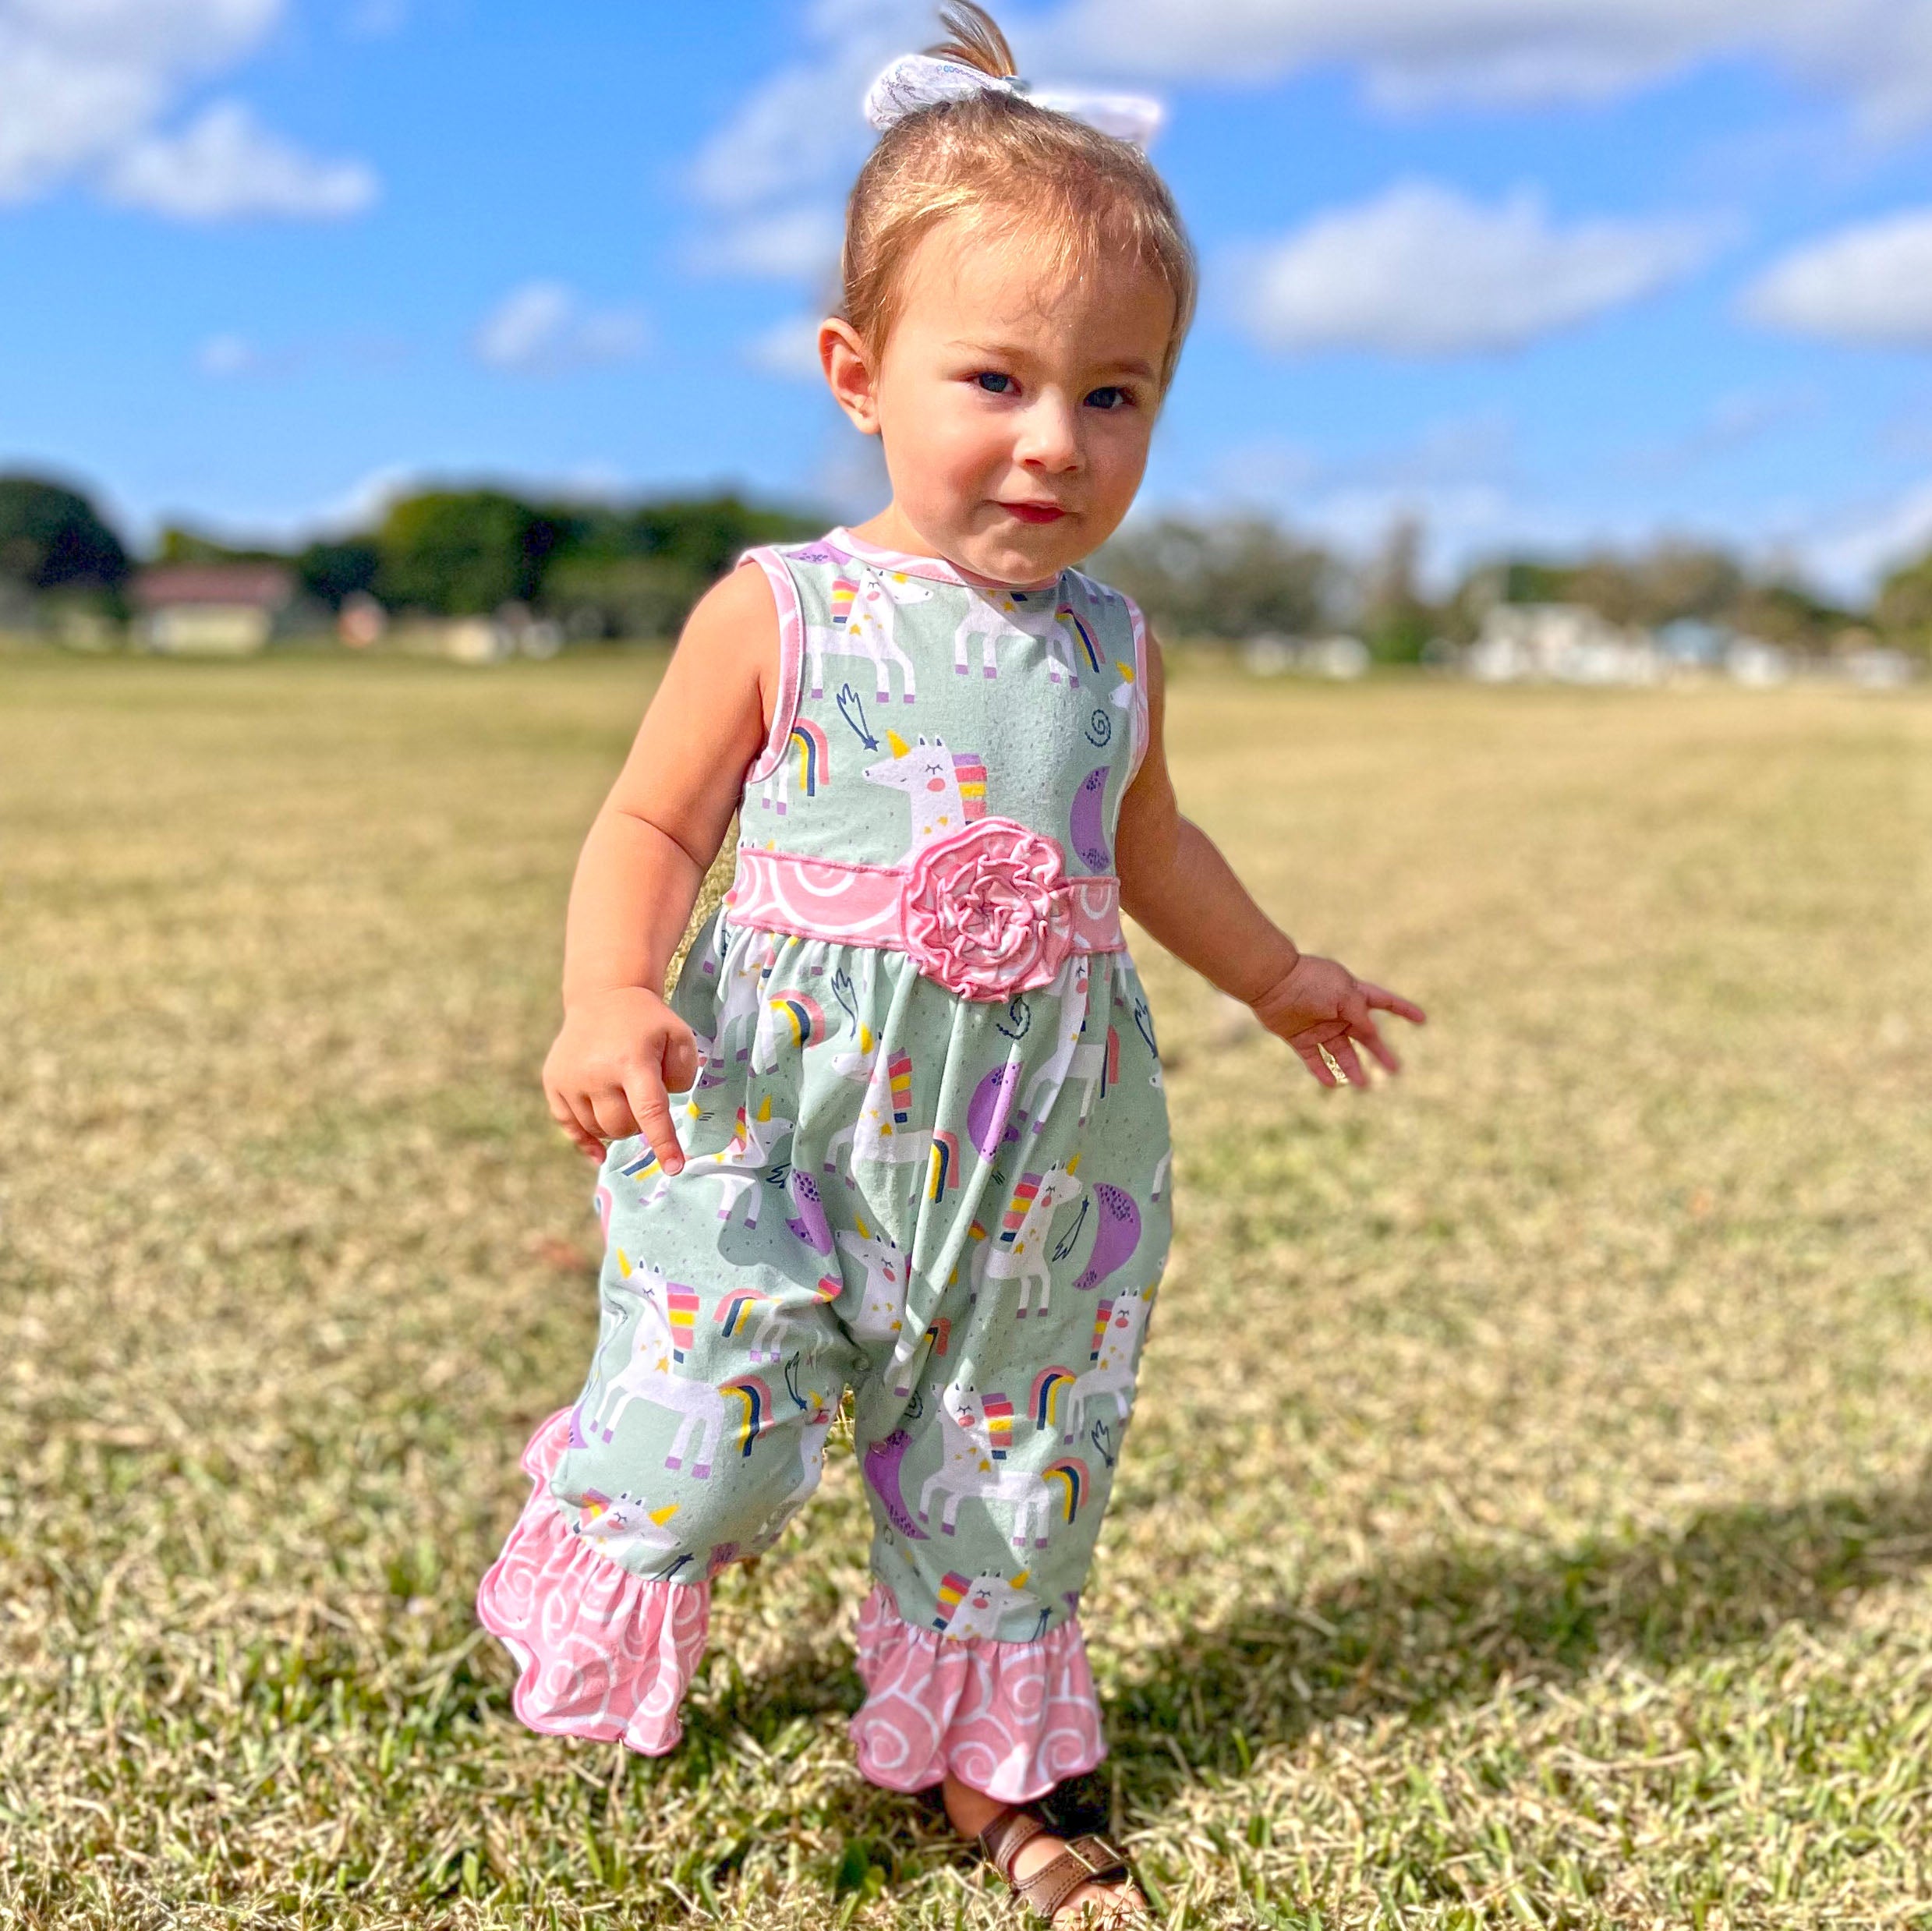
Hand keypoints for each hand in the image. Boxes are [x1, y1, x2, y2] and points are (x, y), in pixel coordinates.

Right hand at [543, 986, 698, 1167]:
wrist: (603, 996)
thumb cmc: (648, 1023)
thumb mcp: (679, 1036)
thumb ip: (682, 1074)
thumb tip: (658, 1114)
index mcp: (632, 1061)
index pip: (650, 1112)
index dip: (663, 1143)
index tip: (675, 1168)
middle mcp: (596, 1073)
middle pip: (621, 1127)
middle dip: (638, 1124)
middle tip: (642, 1100)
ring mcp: (570, 1079)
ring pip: (597, 1130)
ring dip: (615, 1126)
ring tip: (622, 1098)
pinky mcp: (554, 1082)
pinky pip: (570, 1126)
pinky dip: (587, 1141)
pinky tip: (600, 1152)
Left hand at [1250, 954, 1426, 1088]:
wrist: (1272, 983)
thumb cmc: (1310, 983)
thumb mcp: (1343, 994)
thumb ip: (1360, 1014)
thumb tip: (1372, 1033)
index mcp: (1353, 995)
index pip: (1385, 1002)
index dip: (1404, 1010)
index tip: (1422, 1019)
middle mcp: (1338, 1013)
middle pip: (1365, 1036)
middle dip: (1381, 1053)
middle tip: (1395, 1070)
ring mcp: (1319, 1026)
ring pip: (1341, 1053)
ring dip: (1353, 1068)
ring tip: (1363, 1085)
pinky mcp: (1300, 1038)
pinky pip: (1314, 1060)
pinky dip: (1322, 1073)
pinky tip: (1332, 1083)